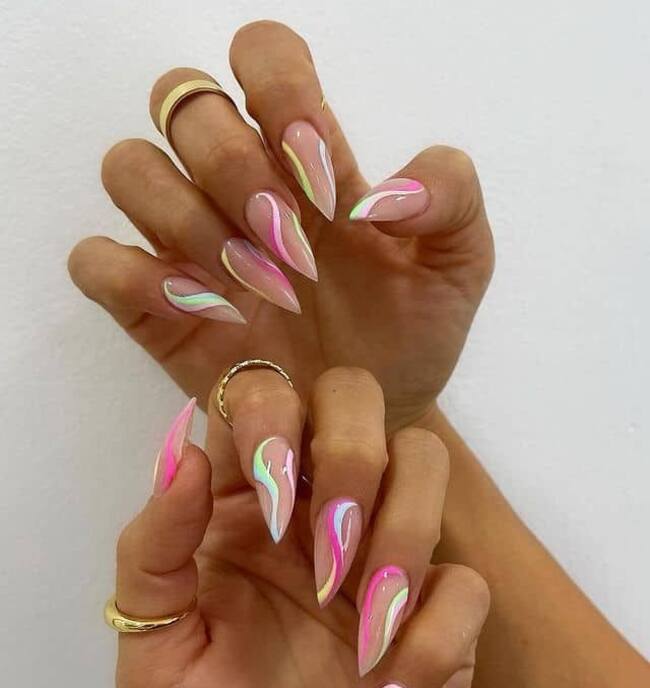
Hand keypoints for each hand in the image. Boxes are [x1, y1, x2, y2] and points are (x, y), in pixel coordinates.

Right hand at [68, 21, 493, 430]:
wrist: (373, 413)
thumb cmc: (411, 332)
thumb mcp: (460, 262)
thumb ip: (451, 197)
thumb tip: (389, 189)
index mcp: (307, 157)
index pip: (264, 58)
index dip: (280, 90)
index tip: (320, 173)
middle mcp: (238, 186)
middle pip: (185, 104)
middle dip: (233, 165)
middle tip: (288, 243)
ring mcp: (190, 245)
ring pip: (130, 168)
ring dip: (185, 218)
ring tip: (251, 287)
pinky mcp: (155, 307)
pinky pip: (95, 261)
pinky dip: (130, 276)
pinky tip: (199, 312)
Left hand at [113, 366, 488, 687]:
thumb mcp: (156, 654)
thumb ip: (154, 551)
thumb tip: (179, 446)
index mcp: (243, 510)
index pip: (263, 399)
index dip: (272, 419)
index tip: (271, 503)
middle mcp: (319, 510)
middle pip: (355, 398)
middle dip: (350, 455)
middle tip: (326, 544)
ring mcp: (386, 556)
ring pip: (426, 462)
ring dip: (400, 536)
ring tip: (361, 622)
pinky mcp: (445, 615)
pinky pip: (467, 582)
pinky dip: (432, 638)